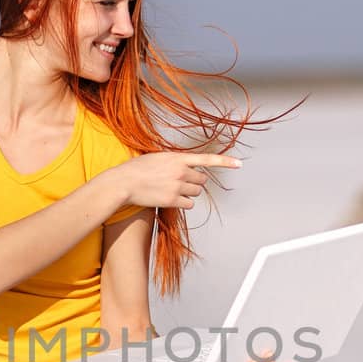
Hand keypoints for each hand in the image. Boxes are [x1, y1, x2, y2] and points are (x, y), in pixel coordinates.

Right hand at [115, 151, 241, 210]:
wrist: (123, 183)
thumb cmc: (136, 169)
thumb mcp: (156, 157)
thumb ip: (173, 160)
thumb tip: (184, 166)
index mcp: (177, 157)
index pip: (207, 159)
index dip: (225, 162)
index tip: (239, 164)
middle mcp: (181, 171)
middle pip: (202, 180)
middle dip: (195, 182)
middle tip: (181, 183)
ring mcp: (177, 186)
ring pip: (196, 193)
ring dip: (188, 193)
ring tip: (171, 190)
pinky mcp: (172, 200)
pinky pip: (189, 204)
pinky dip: (183, 203)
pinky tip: (171, 199)